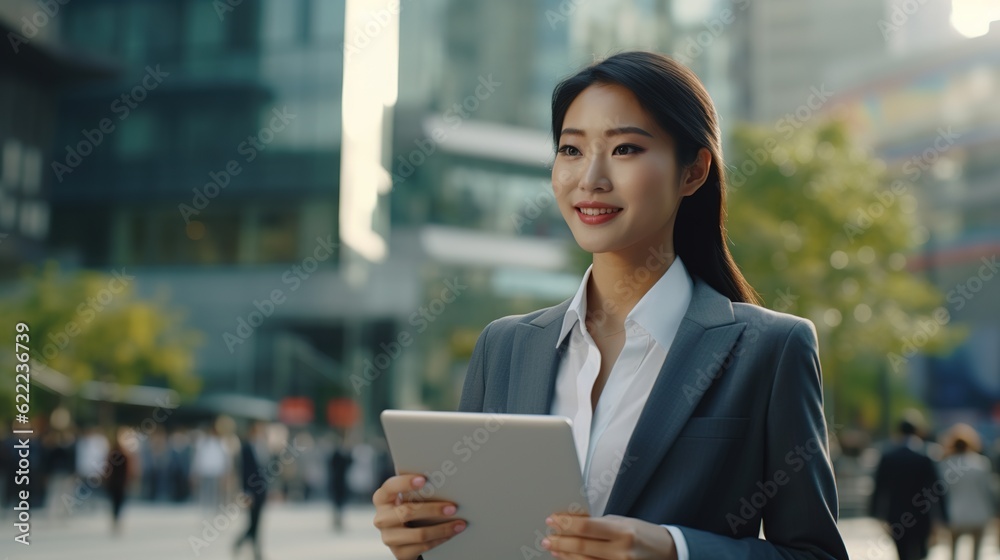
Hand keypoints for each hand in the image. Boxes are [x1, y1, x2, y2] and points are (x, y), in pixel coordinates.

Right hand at [372, 474, 466, 559]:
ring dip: (442, 529)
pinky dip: (440, 539)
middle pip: (407, 512)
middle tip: (453, 507)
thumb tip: (443, 481)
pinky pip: (423, 547)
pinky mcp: (399, 553)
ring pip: (419, 534)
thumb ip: (417, 491)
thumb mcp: (408, 498)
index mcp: (382, 498)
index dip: (405, 483)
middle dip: (433, 510)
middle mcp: (382, 518)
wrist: (403, 537)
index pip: (390, 487)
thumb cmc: (409, 508)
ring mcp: (389, 538)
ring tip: (459, 524)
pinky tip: (451, 534)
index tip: (423, 479)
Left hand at [542, 513, 677, 559]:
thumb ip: (597, 524)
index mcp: (623, 531)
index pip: (585, 527)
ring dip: (565, 556)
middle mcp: (622, 551)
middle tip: (547, 538)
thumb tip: (570, 523)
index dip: (565, 524)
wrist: (667, 551)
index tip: (552, 520)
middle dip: (560, 542)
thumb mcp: (622, 522)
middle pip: (581, 547)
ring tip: (554, 549)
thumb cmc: (644, 534)